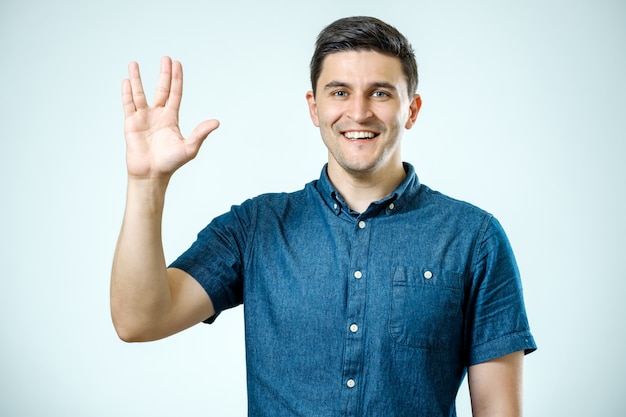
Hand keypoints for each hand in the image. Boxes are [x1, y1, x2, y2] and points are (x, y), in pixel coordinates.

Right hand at [121, 56, 218, 179]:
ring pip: (140, 94)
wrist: (151, 174)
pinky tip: (126, 81)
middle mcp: (157, 114)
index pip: (175, 93)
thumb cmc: (171, 163)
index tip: (176, 64)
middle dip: (163, 74)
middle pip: (161, 89)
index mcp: (171, 118)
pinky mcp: (131, 123)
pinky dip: (127, 93)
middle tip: (165, 58)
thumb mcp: (190, 147)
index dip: (176, 79)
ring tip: (133, 63)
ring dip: (137, 79)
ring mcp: (143, 118)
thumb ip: (201, 133)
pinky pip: (128, 104)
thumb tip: (216, 122)